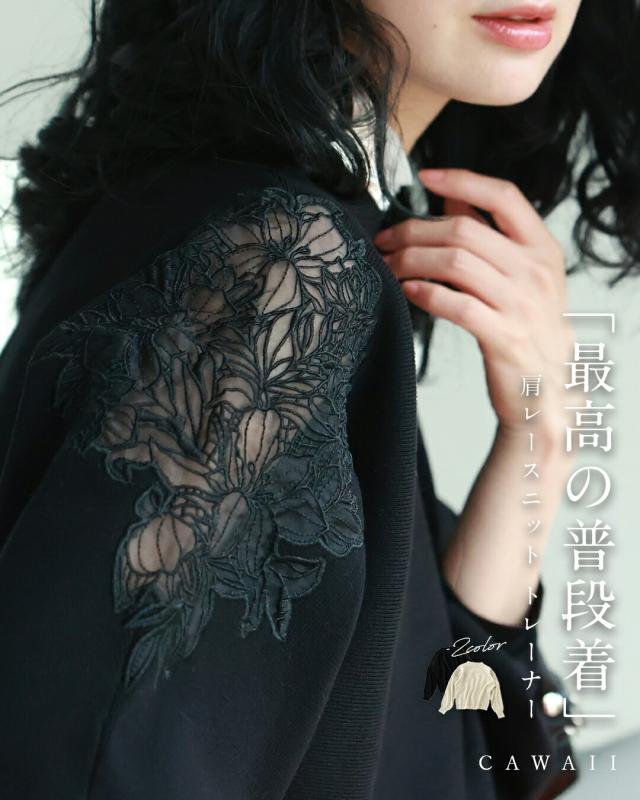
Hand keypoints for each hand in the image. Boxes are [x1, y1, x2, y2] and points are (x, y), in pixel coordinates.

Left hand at [373, 167, 576, 442]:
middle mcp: (536, 271)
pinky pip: (457, 305)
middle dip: (413, 230)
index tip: (425, 177)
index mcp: (542, 248)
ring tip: (388, 266)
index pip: (504, 196)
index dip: (462, 181)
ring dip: (411, 260)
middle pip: (464, 230)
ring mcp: (522, 305)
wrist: (550, 388)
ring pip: (455, 263)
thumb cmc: (528, 326)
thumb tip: (453, 201)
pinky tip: (407, 291)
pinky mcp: (505, 338)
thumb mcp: (523, 276)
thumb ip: (492, 237)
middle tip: (384, 240)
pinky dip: (426, 294)